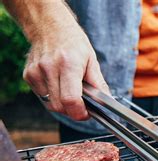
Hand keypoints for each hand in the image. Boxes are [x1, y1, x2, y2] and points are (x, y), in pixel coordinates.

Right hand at [3, 0, 108, 120]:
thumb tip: (107, 101)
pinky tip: (58, 85)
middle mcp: (49, 68)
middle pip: (60, 106)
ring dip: (63, 105)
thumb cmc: (73, 43)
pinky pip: (42, 97)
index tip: (87, 113)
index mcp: (68, 64)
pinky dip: (53, 97)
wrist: (49, 27)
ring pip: (50, 105)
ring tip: (71, 92)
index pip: (71, 99)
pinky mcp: (28, 76)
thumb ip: (98, 83)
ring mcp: (35, 72)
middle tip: (82, 105)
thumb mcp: (92, 60)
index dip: (80, 112)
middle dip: (73, 111)